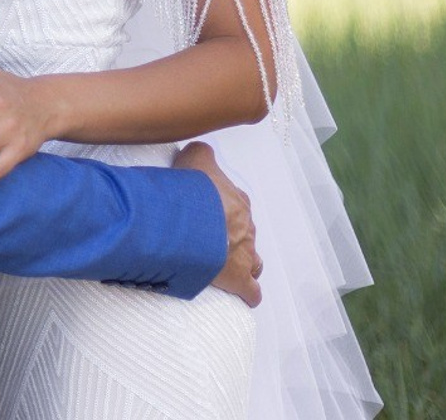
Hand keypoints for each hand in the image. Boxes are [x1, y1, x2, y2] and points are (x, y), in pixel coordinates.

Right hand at [173, 141, 261, 307]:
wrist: (193, 219)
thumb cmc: (192, 190)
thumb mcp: (194, 159)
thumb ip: (201, 153)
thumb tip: (200, 150)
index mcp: (236, 200)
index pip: (235, 205)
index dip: (221, 211)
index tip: (207, 216)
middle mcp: (246, 226)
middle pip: (244, 234)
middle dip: (231, 238)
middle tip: (208, 241)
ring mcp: (246, 254)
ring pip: (253, 261)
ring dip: (243, 264)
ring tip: (225, 267)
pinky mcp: (240, 279)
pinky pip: (251, 291)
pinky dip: (248, 294)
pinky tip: (243, 296)